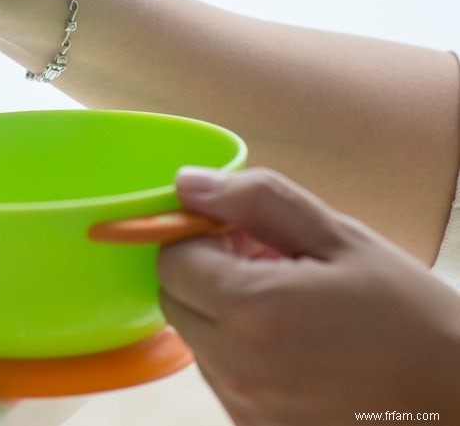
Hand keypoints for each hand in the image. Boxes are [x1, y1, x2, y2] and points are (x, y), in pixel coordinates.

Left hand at [159, 166, 459, 423]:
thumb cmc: (414, 320)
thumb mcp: (343, 240)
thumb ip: (257, 202)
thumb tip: (188, 183)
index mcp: (252, 310)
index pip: (170, 259)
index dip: (200, 237)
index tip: (242, 235)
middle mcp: (238, 367)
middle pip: (175, 301)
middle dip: (208, 275)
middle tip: (270, 266)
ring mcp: (248, 408)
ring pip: (198, 342)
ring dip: (225, 318)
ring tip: (294, 310)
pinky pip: (225, 380)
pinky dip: (244, 357)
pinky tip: (299, 349)